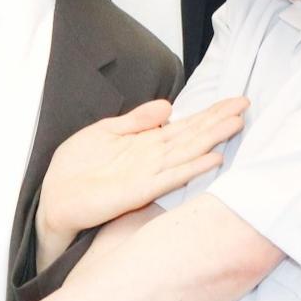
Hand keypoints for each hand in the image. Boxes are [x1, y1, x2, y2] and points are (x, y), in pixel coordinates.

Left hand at [34, 97, 247, 265]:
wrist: (55, 198)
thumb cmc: (77, 168)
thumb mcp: (106, 131)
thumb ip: (137, 120)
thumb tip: (168, 106)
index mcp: (147, 144)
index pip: (185, 126)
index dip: (209, 113)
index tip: (233, 102)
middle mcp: (154, 159)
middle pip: (193, 137)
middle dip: (218, 121)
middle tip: (245, 105)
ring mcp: (149, 175)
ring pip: (188, 153)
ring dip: (212, 140)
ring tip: (236, 124)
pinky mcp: (139, 191)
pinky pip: (171, 177)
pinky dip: (193, 168)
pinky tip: (212, 159)